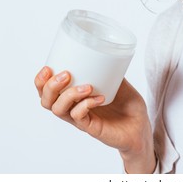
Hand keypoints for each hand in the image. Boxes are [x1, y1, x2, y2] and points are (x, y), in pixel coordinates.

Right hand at [34, 67, 155, 172]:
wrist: (142, 126)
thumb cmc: (128, 105)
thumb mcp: (118, 82)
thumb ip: (110, 70)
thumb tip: (107, 53)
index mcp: (74, 98)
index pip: (47, 91)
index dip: (41, 81)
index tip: (48, 68)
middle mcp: (73, 109)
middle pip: (47, 101)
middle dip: (50, 86)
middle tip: (66, 75)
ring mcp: (82, 120)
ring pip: (59, 110)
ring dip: (68, 94)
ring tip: (87, 86)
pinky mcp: (91, 128)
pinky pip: (78, 117)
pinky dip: (86, 105)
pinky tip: (99, 98)